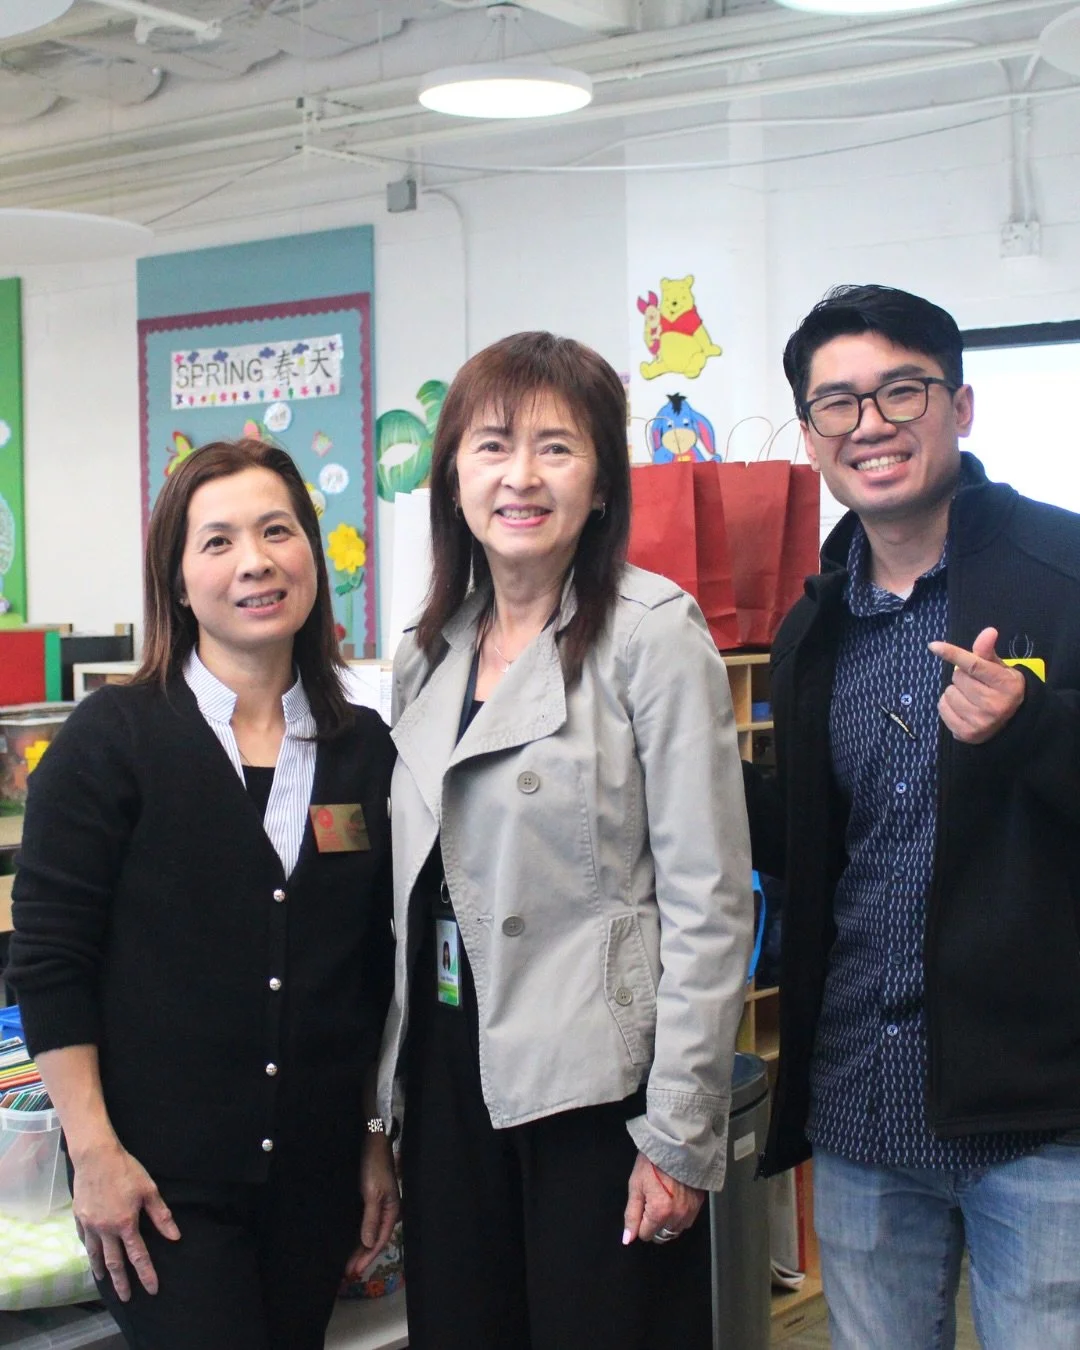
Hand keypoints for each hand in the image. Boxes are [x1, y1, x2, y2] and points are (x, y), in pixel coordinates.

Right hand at [71, 1139, 179, 1300]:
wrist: (96, 1157)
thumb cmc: (126, 1170)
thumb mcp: (149, 1190)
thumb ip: (161, 1215)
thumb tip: (175, 1237)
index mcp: (126, 1224)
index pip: (139, 1256)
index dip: (146, 1274)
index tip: (152, 1289)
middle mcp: (106, 1229)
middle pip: (115, 1262)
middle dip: (122, 1282)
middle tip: (126, 1298)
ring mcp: (90, 1224)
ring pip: (96, 1254)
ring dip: (101, 1270)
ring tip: (104, 1281)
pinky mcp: (79, 1216)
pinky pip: (85, 1239)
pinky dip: (89, 1250)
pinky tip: (91, 1254)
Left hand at [343, 1132, 399, 1281]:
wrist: (372, 1142)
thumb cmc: (374, 1167)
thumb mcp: (372, 1193)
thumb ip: (371, 1218)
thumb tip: (368, 1243)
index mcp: (392, 1211)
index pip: (380, 1240)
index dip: (368, 1257)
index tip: (355, 1271)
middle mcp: (387, 1211)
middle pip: (375, 1239)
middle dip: (363, 1257)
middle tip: (349, 1274)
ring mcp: (379, 1206)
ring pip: (369, 1233)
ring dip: (360, 1249)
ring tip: (348, 1264)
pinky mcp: (370, 1200)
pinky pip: (365, 1224)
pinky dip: (358, 1236)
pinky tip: (352, 1243)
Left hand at [622, 1151, 703, 1244]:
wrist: (673, 1145)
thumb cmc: (652, 1162)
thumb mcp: (635, 1187)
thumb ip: (631, 1215)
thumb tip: (628, 1238)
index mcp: (660, 1212)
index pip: (645, 1235)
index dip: (640, 1222)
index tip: (642, 1207)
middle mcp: (677, 1215)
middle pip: (661, 1235)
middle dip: (653, 1223)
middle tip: (651, 1202)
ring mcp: (690, 1210)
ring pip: (675, 1229)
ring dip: (668, 1221)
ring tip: (663, 1199)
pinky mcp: (699, 1204)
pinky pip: (687, 1220)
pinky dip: (680, 1215)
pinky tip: (674, 1198)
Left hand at [928, 627, 1025, 744]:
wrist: (1012, 722)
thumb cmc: (1002, 689)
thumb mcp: (1001, 668)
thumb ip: (988, 652)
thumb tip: (988, 631)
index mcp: (1006, 684)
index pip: (974, 665)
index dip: (953, 653)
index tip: (934, 646)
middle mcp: (994, 704)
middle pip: (958, 677)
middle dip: (963, 676)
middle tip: (976, 683)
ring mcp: (980, 721)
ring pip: (948, 692)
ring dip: (955, 691)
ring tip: (970, 697)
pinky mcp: (966, 733)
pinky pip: (942, 707)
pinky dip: (948, 704)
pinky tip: (962, 708)